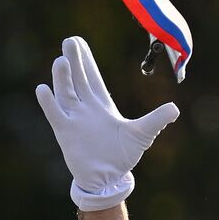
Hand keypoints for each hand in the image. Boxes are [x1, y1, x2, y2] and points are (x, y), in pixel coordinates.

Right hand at [36, 35, 179, 209]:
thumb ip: (156, 120)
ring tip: (61, 61)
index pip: (92, 78)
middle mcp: (86, 109)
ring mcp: (74, 119)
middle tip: (69, 41)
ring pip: (66, 93)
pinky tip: (43, 89)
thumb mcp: (142, 134)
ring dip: (63, 78)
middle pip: (78, 80)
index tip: (79, 42)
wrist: (107, 179)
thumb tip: (175, 109)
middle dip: (74, 61)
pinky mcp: (65, 133)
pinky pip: (55, 115)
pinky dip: (49, 103)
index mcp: (103, 105)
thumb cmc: (122, 156)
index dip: (86, 61)